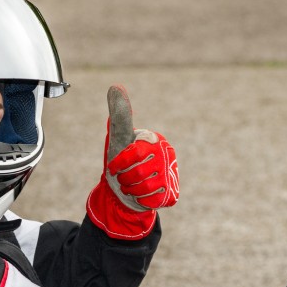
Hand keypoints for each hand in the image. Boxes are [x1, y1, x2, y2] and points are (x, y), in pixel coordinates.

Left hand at [86, 85, 179, 238]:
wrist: (125, 192)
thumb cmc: (121, 161)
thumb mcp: (117, 139)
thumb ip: (119, 116)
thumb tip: (115, 86)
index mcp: (153, 139)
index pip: (135, 153)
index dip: (120, 163)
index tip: (113, 168)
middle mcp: (166, 154)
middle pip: (139, 172)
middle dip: (125, 178)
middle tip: (123, 178)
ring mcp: (172, 173)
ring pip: (146, 187)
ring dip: (132, 190)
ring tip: (131, 186)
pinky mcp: (173, 193)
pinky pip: (154, 200)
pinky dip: (142, 200)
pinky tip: (141, 195)